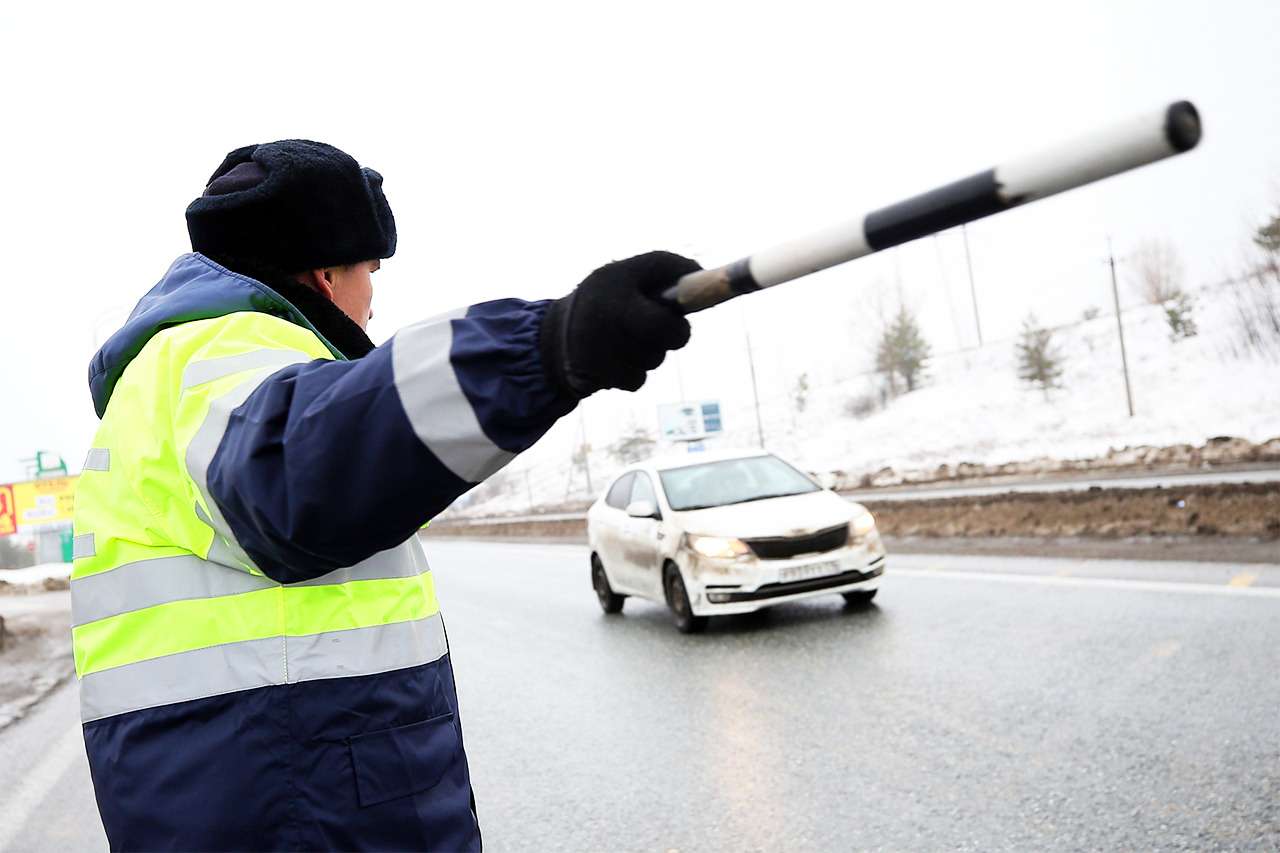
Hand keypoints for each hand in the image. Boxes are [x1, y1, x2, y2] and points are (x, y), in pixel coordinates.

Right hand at [540, 251, 697, 397]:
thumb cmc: (605, 300)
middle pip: (670, 333)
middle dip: (676, 334)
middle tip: (667, 328)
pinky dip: (632, 372)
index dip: (684, 309)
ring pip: (655, 358)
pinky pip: (637, 379)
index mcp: (615, 282)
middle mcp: (604, 314)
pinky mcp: (592, 375)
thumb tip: (703, 275)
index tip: (684, 316)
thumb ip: (666, 269)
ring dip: (649, 352)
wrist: (552, 338)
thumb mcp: (626, 274)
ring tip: (625, 339)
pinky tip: (614, 359)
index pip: (664, 298)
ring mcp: (597, 348)